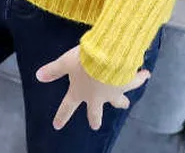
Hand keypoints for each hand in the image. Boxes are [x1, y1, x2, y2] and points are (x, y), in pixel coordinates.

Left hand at [35, 44, 150, 130]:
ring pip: (118, 100)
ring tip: (125, 104)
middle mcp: (97, 97)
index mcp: (80, 93)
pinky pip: (135, 79)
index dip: (61, 115)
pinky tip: (146, 74)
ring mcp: (114, 91)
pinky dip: (141, 76)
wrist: (110, 58)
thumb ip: (54, 70)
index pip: (68, 106)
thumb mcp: (66, 62)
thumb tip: (38, 76)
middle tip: (95, 125)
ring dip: (121, 101)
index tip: (57, 125)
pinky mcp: (127, 82)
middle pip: (96, 112)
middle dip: (95, 118)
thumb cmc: (84, 61)